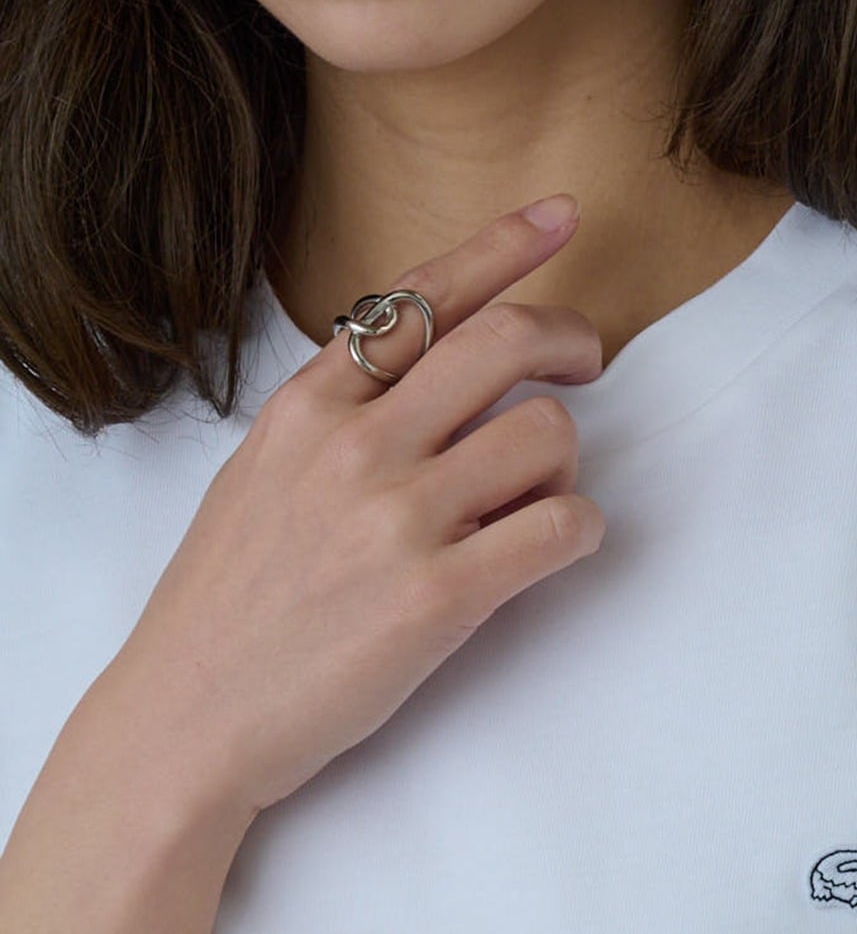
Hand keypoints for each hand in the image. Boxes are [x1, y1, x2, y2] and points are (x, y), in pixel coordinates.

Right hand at [103, 197, 603, 822]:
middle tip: (589, 364)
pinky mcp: (441, 594)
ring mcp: (399, 517)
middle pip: (505, 343)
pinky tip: (550, 549)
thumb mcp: (262, 478)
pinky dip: (579, 533)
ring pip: (548, 434)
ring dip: (566, 465)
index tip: (560, 216)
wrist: (189, 717)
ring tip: (534, 502)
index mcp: (309, 406)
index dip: (504, 246)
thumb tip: (433, 391)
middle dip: (570, 339)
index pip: (420, 298)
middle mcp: (356, 444)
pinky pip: (562, 528)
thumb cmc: (229, 607)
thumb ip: (340, 422)